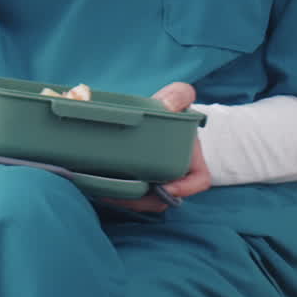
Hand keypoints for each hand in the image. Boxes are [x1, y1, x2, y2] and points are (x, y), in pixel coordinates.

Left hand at [101, 82, 211, 212]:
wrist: (151, 114)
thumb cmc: (168, 108)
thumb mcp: (177, 98)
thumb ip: (179, 95)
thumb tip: (169, 106)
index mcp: (191, 159)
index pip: (198, 180)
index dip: (186, 189)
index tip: (166, 188)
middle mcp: (174, 175)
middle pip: (164, 198)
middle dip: (144, 200)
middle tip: (121, 193)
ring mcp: (155, 181)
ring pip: (144, 202)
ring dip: (126, 201)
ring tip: (105, 192)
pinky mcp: (136, 182)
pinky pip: (129, 197)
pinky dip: (116, 196)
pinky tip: (98, 187)